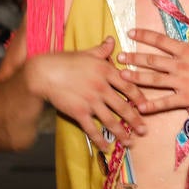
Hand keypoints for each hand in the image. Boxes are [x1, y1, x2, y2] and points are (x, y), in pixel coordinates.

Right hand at [27, 37, 146, 150]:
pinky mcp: (79, 112)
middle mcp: (101, 87)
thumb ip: (101, 50)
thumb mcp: (86, 53)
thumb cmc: (63, 61)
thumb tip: (111, 40)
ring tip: (131, 142)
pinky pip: (92, 129)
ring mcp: (91, 101)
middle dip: (136, 120)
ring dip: (122, 133)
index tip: (146, 106)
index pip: (128, 86)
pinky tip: (106, 148)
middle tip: (144, 130)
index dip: (139, 98)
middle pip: (123, 106)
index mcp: (105, 71)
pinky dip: (100, 140)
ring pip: (111, 120)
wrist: (43, 73)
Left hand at [119, 1, 188, 114]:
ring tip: (121, 77)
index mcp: (186, 50)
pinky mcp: (186, 98)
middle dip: (133, 58)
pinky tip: (139, 106)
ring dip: (136, 78)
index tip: (130, 33)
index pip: (160, 40)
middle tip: (118, 57)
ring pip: (154, 80)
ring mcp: (181, 82)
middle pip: (152, 60)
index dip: (144, 36)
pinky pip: (166, 102)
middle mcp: (180, 65)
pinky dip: (152, 105)